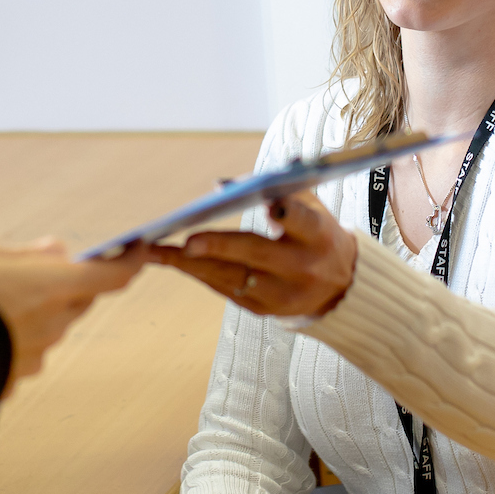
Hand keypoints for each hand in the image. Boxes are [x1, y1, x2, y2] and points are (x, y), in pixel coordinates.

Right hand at [0, 238, 140, 392]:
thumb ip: (27, 254)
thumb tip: (59, 252)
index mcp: (53, 286)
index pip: (113, 276)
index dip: (130, 261)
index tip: (135, 249)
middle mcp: (53, 324)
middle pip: (79, 301)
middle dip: (67, 285)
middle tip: (34, 271)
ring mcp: (36, 355)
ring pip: (52, 327)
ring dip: (37, 312)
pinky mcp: (15, 378)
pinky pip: (26, 352)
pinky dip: (14, 338)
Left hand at [150, 188, 357, 318]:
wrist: (339, 288)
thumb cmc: (317, 235)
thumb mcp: (311, 206)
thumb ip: (276, 190)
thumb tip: (224, 185)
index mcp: (320, 235)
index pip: (304, 222)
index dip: (289, 214)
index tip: (270, 206)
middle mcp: (303, 267)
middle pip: (258, 254)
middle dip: (221, 247)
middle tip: (189, 241)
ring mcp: (281, 293)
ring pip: (231, 277)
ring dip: (190, 263)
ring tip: (155, 250)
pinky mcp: (261, 309)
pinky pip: (223, 288)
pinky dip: (196, 271)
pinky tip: (169, 259)